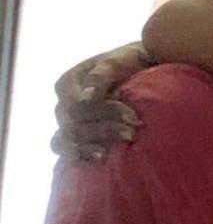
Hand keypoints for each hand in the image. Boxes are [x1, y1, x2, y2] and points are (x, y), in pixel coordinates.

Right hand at [51, 43, 153, 160]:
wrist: (139, 71)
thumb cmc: (128, 62)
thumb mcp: (117, 63)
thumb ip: (101, 76)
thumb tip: (87, 98)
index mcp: (67, 83)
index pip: (77, 105)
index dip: (103, 113)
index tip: (133, 116)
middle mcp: (62, 104)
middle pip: (73, 124)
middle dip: (104, 130)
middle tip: (133, 133)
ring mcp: (67, 122)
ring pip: (64, 140)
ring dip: (87, 148)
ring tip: (107, 154)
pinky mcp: (76, 136)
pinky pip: (68, 150)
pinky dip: (80, 156)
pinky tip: (98, 160)